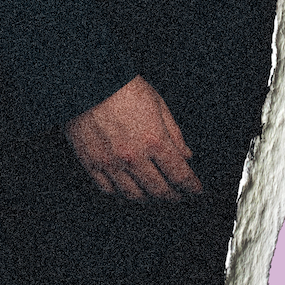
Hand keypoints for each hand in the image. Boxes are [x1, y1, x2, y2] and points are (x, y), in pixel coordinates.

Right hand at [64, 75, 201, 200]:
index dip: (190, 187)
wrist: (89, 85)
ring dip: (149, 200)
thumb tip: (186, 155)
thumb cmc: (125, 89)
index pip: (179, 173)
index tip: (196, 191)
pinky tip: (129, 193)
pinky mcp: (91, 165)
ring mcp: (110, 164)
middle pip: (157, 189)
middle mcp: (133, 157)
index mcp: (154, 140)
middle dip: (172, 197)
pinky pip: (108, 190)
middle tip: (179, 197)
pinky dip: (121, 196)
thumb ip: (174, 134)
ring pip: (132, 195)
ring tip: (157, 198)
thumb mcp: (160, 105)